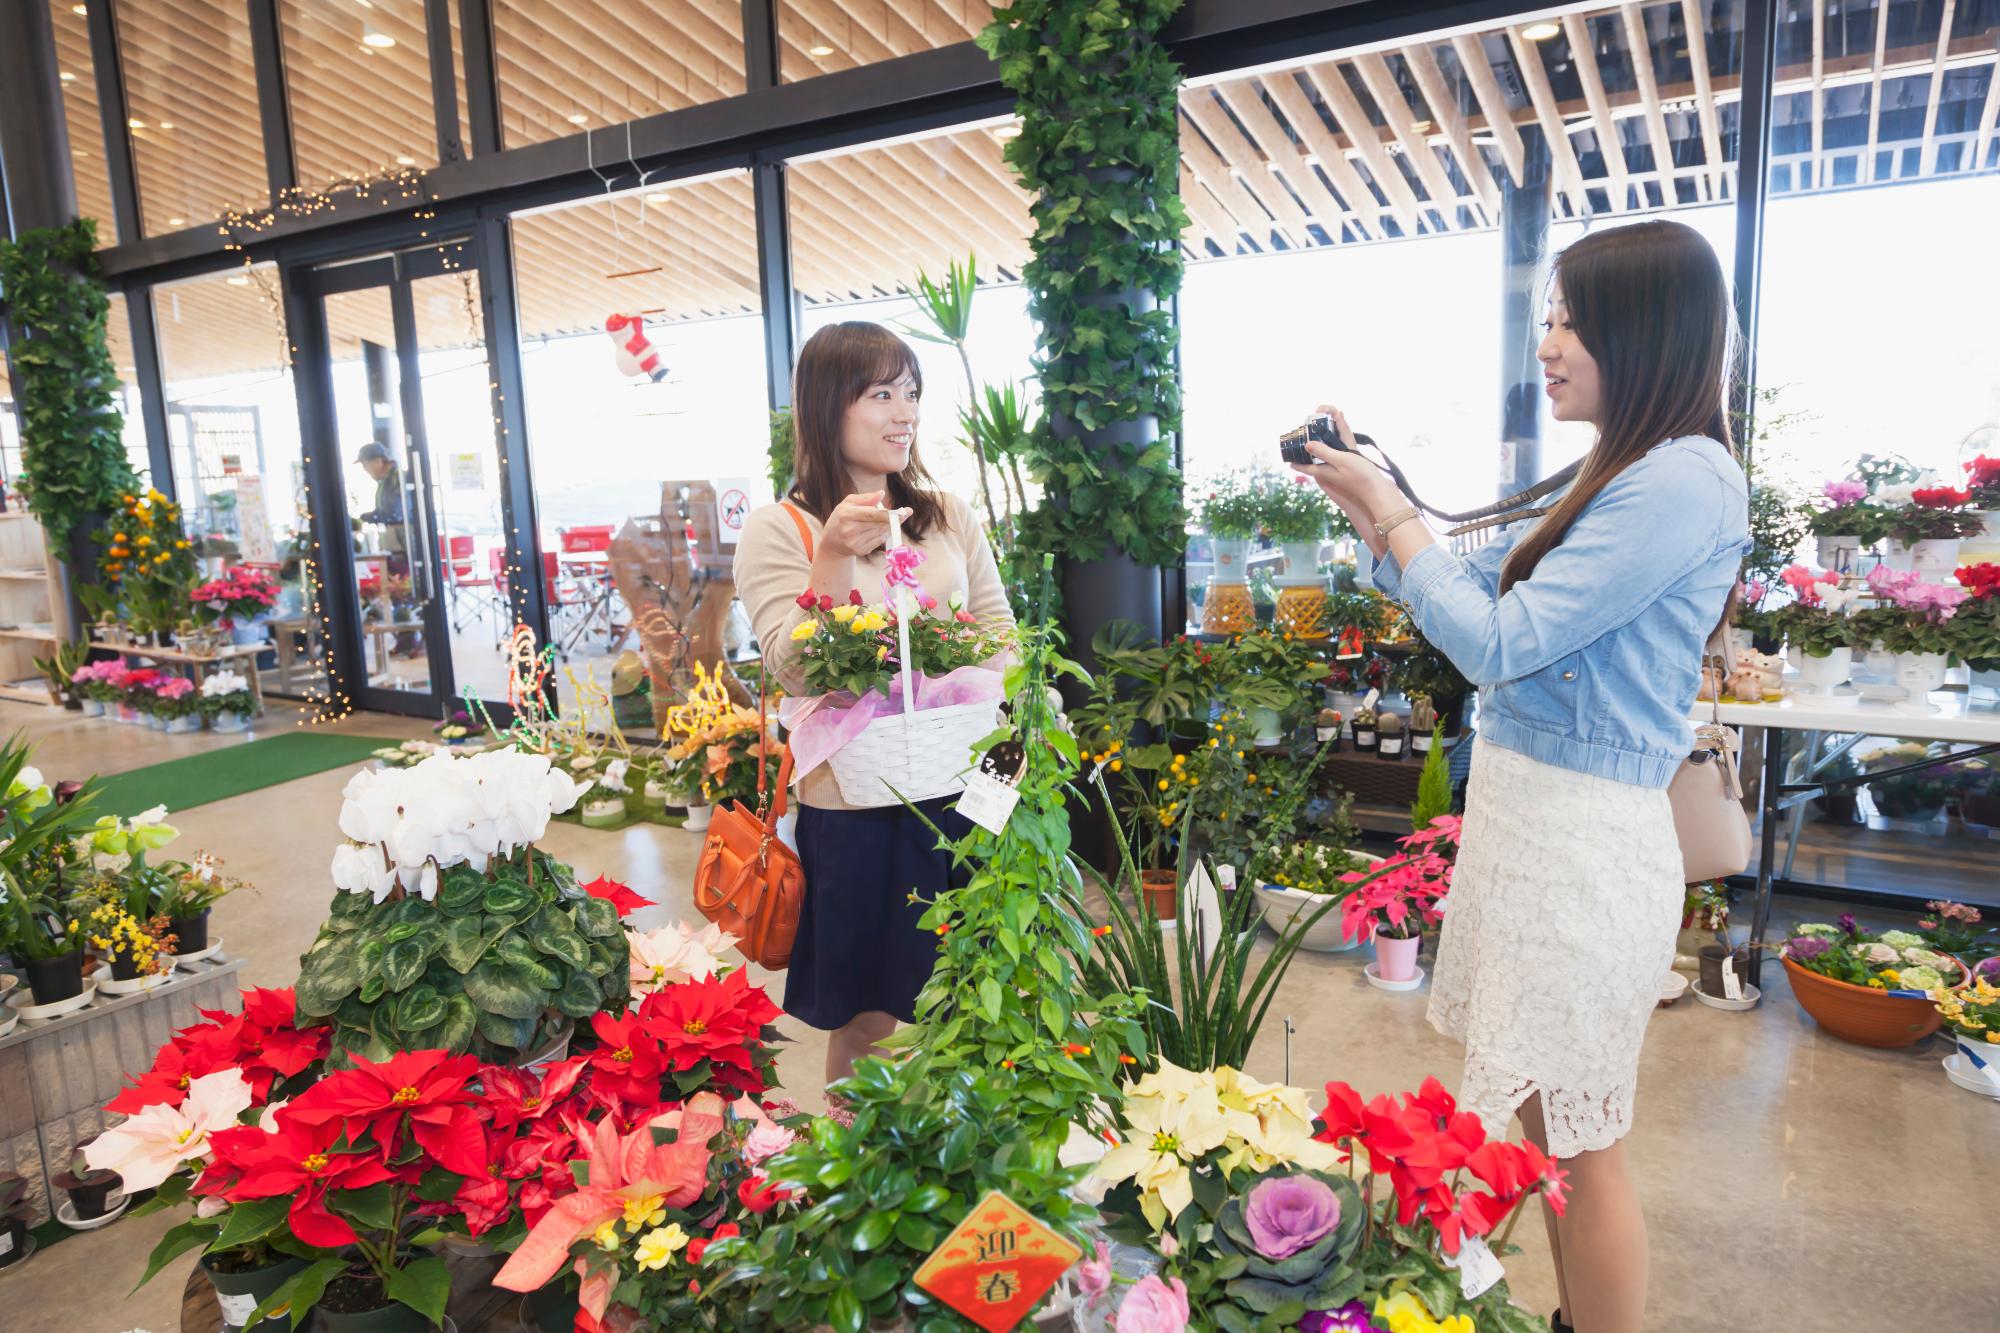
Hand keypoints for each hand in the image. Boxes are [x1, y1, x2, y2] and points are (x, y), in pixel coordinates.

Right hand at [819, 490, 912, 557]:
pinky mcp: (861, 551)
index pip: (872, 514)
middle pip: (879, 524)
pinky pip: (879, 540)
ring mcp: (855, 543)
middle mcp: (850, 530)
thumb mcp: (848, 503)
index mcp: (846, 515)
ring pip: (881, 532)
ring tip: (893, 519)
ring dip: (890, 525)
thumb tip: (881, 494)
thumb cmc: (841, 518)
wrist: (832, 543)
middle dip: (894, 519)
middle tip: (905, 513)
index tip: (902, 511)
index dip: (888, 513)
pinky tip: (882, 528)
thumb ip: (865, 498)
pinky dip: (884, 533)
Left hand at [1288, 404, 1401, 525]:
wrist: (1377, 490)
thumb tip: (1306, 445)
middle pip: (1313, 463)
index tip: (1287, 460)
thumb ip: (1324, 452)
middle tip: (1300, 444)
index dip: (1296, 463)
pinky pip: (1334, 461)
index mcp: (1323, 471)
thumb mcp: (1340, 460)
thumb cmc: (1359, 475)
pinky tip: (1335, 449)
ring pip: (1323, 462)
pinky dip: (1331, 453)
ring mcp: (1338, 474)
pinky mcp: (1347, 472)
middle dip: (1306, 455)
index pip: (1305, 467)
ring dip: (1318, 453)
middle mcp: (1328, 473)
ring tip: (1314, 443)